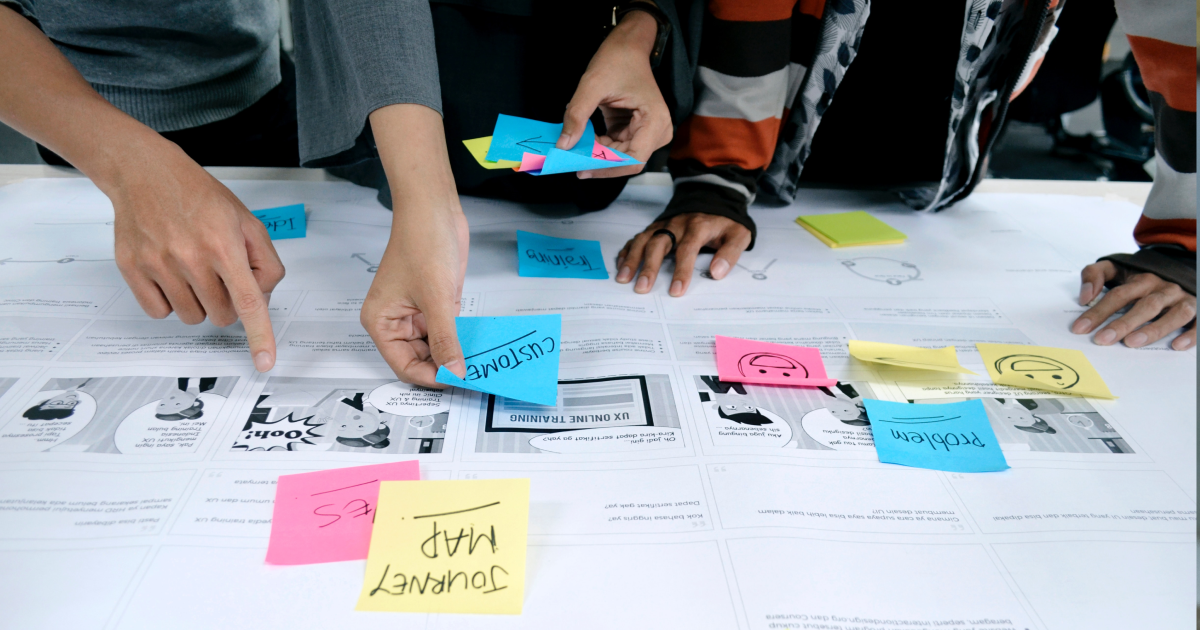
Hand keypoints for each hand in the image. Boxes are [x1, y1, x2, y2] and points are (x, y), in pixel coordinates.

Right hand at [0, 5, 281, 369]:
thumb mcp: (246, 221)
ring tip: (194, 270)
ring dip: (199, 303)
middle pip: (222, 316)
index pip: (249, 300)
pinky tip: (171, 276)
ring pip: (192, 317)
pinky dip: (169, 302)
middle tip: (220, 277)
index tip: (265, 362)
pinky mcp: (132, 269)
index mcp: (225, 244)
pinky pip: (159, 312)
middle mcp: (191, 256)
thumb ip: (264, 261)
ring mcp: (159, 264)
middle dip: (228, 304)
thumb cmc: (198, 195)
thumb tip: (263, 299)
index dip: (260, 335)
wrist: (144, 173)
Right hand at [360, 208, 468, 386]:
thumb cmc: (422, 242)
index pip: (403, 365)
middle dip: (444, 368)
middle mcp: (396, 321)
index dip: (429, 377)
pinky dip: (460, 340)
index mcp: (381, 322)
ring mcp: (417, 313)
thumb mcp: (436, 297)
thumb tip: (454, 371)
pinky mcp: (436, 305)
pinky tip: (477, 346)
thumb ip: (445, 338)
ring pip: (435, 348)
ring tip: (478, 363)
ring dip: (454, 355)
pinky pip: (447, 332)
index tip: (455, 382)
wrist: (435, 210)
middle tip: (471, 376)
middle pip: (419, 360)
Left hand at [557, 10, 671, 178]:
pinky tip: (585, 138)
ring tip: (576, 145)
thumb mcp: (591, 85)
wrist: (628, 46)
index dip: (607, 168)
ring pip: (620, 157)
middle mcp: (657, 131)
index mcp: (655, 121)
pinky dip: (599, 146)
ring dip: (598, 154)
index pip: (633, 160)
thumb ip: (577, 116)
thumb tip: (564, 144)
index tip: (582, 169)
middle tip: (571, 160)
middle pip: (627, 161)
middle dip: (599, 162)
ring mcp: (648, 133)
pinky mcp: (636, 131)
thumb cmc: (617, 60)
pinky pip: (617, 148)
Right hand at [616, 213, 751, 295]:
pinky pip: (638, 237)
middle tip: (642, 288)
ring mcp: (663, 224)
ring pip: (643, 240)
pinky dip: (627, 251)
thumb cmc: (725, 222)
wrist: (714, 197)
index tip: (676, 291)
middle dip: (648, 267)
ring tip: (623, 279)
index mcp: (698, 226)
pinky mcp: (655, 226)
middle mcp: (677, 224)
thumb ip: (730, 253)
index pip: (687, 249)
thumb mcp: (739, 234)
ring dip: (632, 259)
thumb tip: (717, 273)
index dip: (681, 271)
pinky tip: (621, 266)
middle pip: (658, 244)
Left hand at [1072, 260, 1195, 349]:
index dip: (1098, 312)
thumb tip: (1084, 296)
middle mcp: (1164, 289)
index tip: (1080, 328)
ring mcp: (1183, 299)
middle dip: (1123, 323)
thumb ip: (1094, 274)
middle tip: (1103, 339)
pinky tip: (1176, 345)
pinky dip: (1190, 334)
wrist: (1176, 268)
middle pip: (1145, 306)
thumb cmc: (1140, 277)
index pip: (1118, 295)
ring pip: (1174, 314)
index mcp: (1142, 280)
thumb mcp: (1115, 268)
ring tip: (1132, 343)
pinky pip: (1198, 323)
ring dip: (1153, 329)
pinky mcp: (1198, 309)